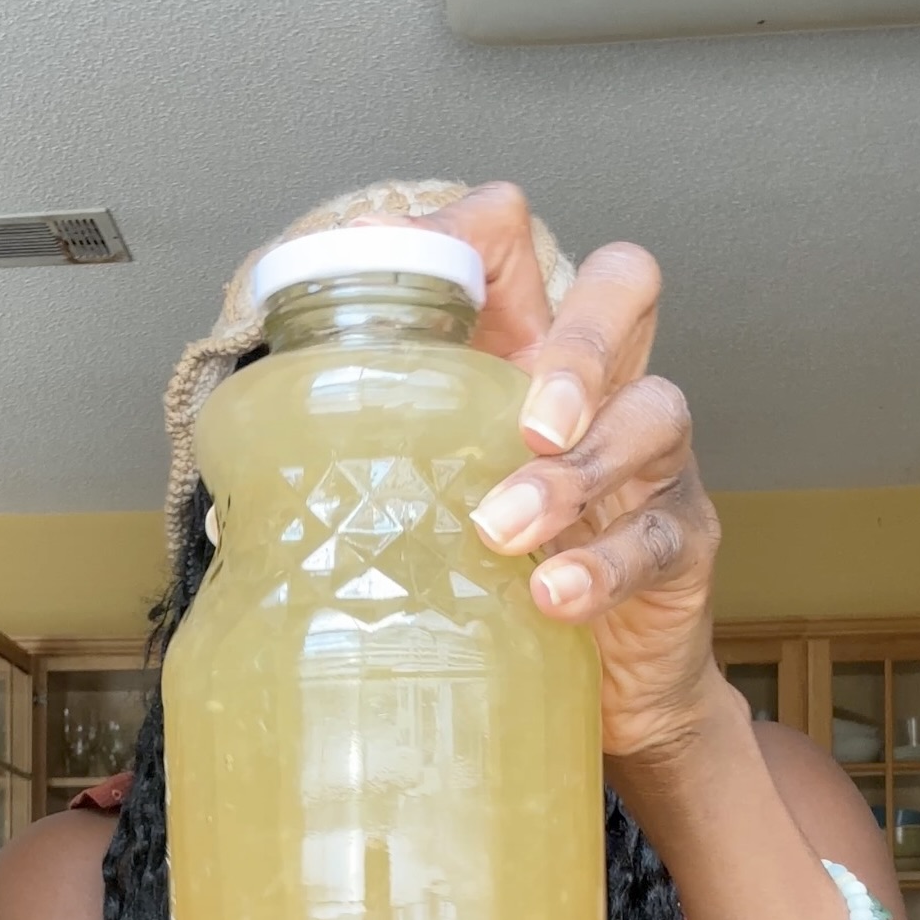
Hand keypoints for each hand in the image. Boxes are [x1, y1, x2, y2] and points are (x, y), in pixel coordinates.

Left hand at [392, 183, 724, 762]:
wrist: (602, 689)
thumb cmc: (501, 582)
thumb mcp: (427, 506)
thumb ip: (357, 471)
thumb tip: (237, 474)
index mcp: (522, 358)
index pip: (514, 245)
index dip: (470, 230)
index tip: (397, 261)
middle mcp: (600, 390)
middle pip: (625, 285)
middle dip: (578, 337)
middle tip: (526, 418)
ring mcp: (653, 463)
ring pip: (650, 414)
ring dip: (571, 473)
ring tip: (501, 529)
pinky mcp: (681, 545)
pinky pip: (658, 537)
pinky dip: (601, 565)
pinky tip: (552, 596)